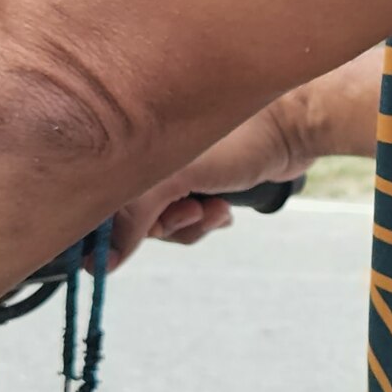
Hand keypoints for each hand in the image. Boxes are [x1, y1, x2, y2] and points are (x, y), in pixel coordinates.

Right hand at [105, 50, 385, 259]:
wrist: (297, 126)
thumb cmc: (239, 137)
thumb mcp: (174, 177)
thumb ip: (132, 216)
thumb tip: (98, 266)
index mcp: (125, 138)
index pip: (94, 196)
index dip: (104, 228)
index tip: (116, 249)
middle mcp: (141, 153)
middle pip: (125, 217)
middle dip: (162, 225)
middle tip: (189, 210)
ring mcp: (169, 168)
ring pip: (159, 224)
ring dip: (188, 225)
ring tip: (213, 207)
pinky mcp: (196, 181)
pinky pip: (185, 220)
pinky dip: (204, 220)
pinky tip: (223, 207)